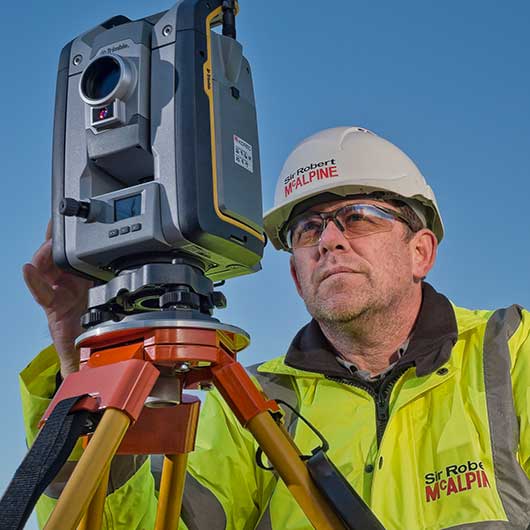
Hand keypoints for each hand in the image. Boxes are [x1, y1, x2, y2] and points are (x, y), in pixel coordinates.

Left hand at [23, 221, 92, 376]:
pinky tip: (76, 227)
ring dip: (56, 241)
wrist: (86, 331)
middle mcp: (58, 289)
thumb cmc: (76, 341)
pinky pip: (74, 253)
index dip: (35, 281)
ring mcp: (68, 278)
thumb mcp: (73, 353)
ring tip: (60, 223)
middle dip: (45, 251)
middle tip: (52, 239)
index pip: (41, 291)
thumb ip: (73, 364)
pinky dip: (72, 241)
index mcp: (55, 306)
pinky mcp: (81, 272)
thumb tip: (75, 379)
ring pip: (57, 256)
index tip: (29, 269)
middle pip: (46, 266)